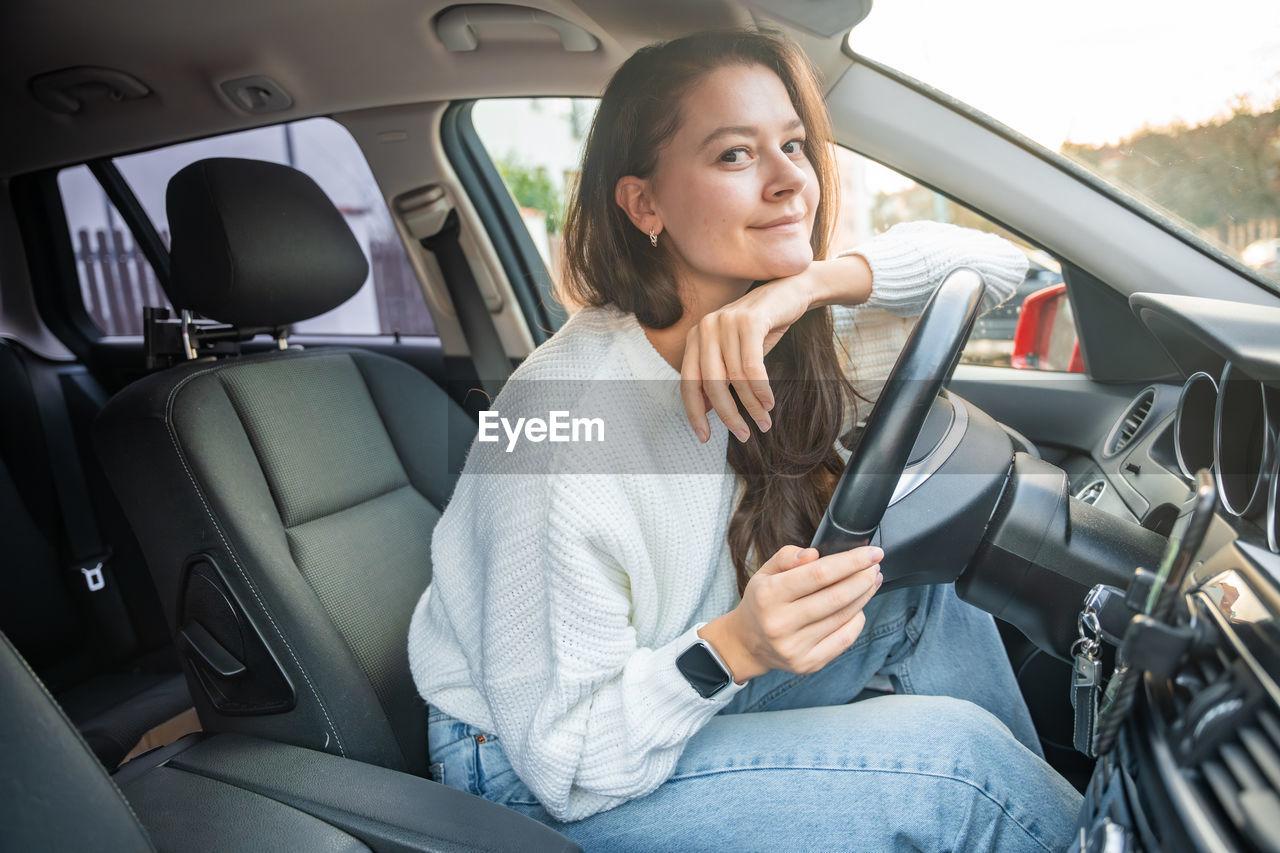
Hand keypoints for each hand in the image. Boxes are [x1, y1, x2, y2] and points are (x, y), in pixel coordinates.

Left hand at [680, 276, 812, 443]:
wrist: (790, 292)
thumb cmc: (762, 329)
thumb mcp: (736, 355)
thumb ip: (720, 377)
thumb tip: (707, 410)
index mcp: (695, 338)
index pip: (688, 382)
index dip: (694, 413)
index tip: (704, 438)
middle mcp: (705, 328)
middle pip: (711, 383)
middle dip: (728, 415)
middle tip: (743, 435)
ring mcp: (726, 322)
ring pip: (735, 378)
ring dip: (751, 405)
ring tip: (764, 421)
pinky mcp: (749, 320)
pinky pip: (752, 366)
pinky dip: (761, 389)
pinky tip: (769, 402)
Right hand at [699, 544, 883, 681]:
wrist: (747, 644)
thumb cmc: (761, 602)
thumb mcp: (765, 573)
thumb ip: (787, 557)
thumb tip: (814, 554)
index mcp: (768, 595)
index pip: (818, 574)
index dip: (850, 562)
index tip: (872, 553)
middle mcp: (780, 623)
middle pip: (836, 597)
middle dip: (862, 579)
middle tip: (875, 566)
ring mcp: (795, 647)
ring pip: (843, 617)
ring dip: (864, 596)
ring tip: (871, 581)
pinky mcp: (808, 664)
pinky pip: (844, 639)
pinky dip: (857, 620)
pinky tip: (859, 607)